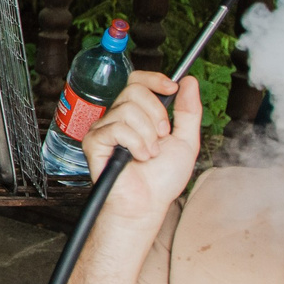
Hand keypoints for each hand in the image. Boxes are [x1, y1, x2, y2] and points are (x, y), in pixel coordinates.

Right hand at [81, 72, 199, 224]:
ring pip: (127, 109)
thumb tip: (189, 81)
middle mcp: (119, 117)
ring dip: (147, 135)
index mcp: (138, 114)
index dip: (154, 79)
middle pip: (134, 90)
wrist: (147, 204)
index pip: (138, 80)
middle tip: (162, 136)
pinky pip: (117, 128)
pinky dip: (135, 144)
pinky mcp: (94, 142)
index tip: (171, 88)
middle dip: (156, 114)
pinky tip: (138, 158)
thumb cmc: (162, 179)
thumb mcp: (187, 141)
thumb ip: (189, 111)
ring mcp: (104, 129)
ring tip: (149, 154)